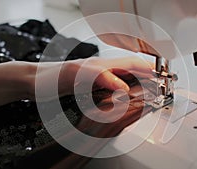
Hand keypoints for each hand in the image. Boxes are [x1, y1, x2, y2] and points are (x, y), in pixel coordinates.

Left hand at [34, 56, 153, 100]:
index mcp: (101, 65)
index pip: (132, 64)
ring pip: (124, 81)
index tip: (163, 78)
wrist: (33, 83)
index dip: (149, 69)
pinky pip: (113, 90)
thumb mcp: (76, 76)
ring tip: (149, 94)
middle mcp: (102, 71)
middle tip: (160, 88)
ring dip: (137, 87)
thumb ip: (101, 77)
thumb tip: (124, 88)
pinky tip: (124, 101)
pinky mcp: (91, 89)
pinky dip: (124, 95)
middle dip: (147, 78)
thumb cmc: (50, 78)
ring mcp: (97, 80)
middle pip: (131, 72)